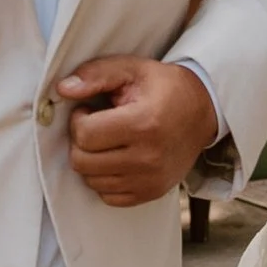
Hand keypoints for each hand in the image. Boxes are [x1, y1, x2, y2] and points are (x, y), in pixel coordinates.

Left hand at [61, 55, 219, 206]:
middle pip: (83, 162)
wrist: (202, 111)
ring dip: (91, 161)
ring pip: (92, 181)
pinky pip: (108, 197)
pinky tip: (116, 159)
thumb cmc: (164, 88)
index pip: (85, 135)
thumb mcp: (132, 69)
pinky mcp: (152, 193)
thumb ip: (96, 74)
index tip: (89, 110)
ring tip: (108, 141)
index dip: (78, 120)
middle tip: (96, 126)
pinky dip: (105, 179)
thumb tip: (63, 89)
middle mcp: (148, 157)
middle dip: (80, 142)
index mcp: (143, 123)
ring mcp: (151, 180)